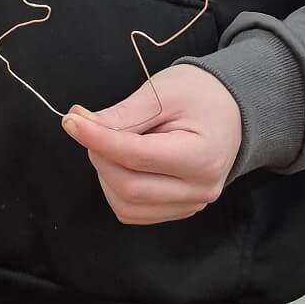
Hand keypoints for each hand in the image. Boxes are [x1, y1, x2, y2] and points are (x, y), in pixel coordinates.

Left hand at [61, 66, 242, 225]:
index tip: (71, 121)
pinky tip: (123, 161)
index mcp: (202, 156)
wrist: (233, 111)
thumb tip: (80, 124)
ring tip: (113, 142)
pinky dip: (116, 188)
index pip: (136, 157)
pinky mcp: (179, 210)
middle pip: (128, 187)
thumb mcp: (163, 92)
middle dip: (99, 155)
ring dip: (106, 174)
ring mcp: (192, 205)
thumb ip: (123, 114)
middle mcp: (200, 189)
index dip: (98, 139)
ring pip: (126, 205)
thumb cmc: (201, 95)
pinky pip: (134, 211)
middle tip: (91, 126)